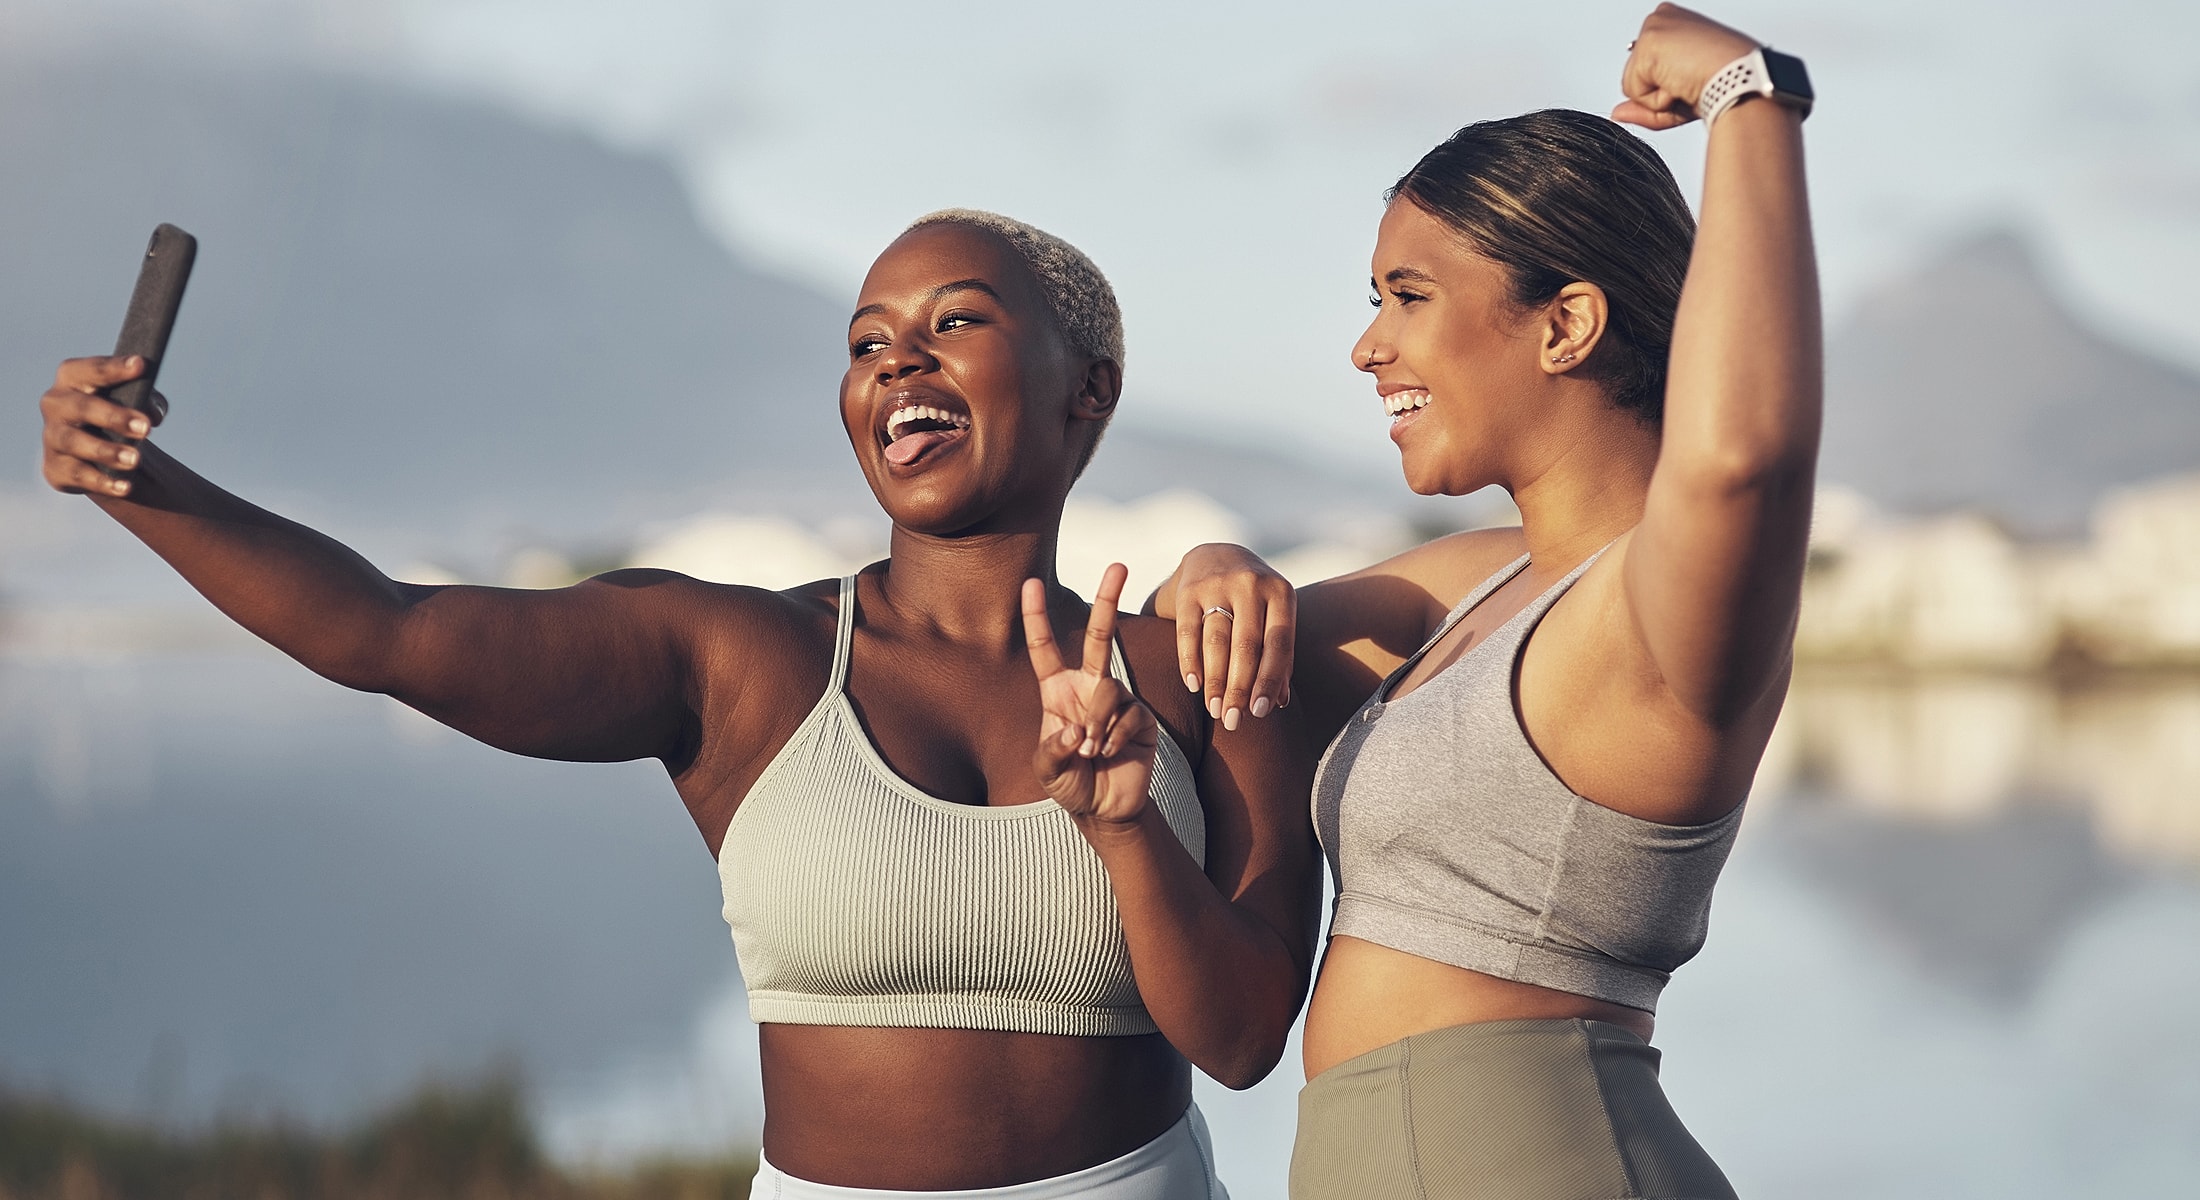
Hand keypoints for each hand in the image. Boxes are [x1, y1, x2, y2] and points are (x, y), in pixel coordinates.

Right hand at [40, 355, 165, 497]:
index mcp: (73, 378)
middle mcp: (56, 404)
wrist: (98, 451)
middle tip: (145, 428)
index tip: (141, 366)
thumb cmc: (117, 412)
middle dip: (114, 416)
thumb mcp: (133, 401)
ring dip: (106, 451)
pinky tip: (125, 486)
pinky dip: (103, 482)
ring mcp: (52, 437)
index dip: (115, 368)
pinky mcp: (55, 468)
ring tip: (135, 459)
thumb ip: (148, 401)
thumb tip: (153, 413)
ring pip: (75, 442)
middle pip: (82, 407)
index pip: (92, 370)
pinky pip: (78, 475)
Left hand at [1023, 564, 1160, 824]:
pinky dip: (1115, 737)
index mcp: (1058, 691)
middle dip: (1108, 600)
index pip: (1045, 648)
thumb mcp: (1047, 770)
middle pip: (1100, 636)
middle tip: (1119, 564)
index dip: (1037, 617)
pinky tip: (1110, 754)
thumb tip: (1077, 728)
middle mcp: (1090, 687)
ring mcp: (1119, 700)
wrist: (1105, 808)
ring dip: (1097, 724)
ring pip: (1109, 690)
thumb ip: (1052, 750)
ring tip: (1091, 752)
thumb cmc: (1070, 784)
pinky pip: (1129, 715)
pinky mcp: (1142, 718)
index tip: (1030, 583)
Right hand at [1169, 543, 1294, 730]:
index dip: (1269, 680)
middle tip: (1232, 721)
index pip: (1277, 644)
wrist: (1214, 556)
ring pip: (1217, 641)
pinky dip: (1190, 661)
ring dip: (1215, 681)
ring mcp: (1218, 583)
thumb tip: (1279, 703)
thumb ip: (1278, 657)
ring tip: (1214, 710)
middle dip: (1239, 688)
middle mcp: (1251, 584)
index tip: (1259, 713)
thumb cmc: (1252, 602)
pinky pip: (1188, 632)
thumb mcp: (1273, 618)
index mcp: (1281, 592)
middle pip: (1246, 646)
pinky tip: (1194, 686)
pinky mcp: (1189, 589)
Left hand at [1613, 3, 1762, 129]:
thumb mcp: (1680, 94)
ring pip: (1633, 86)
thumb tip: (1617, 113)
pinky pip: (1636, 93)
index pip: (1647, 67)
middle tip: (1691, 83)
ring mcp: (1653, 29)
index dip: (1667, 85)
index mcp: (1673, 23)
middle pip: (1636, 75)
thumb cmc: (1726, 81)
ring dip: (1659, 97)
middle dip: (1659, 92)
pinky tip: (1682, 83)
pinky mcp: (1647, 45)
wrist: (1741, 79)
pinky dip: (1658, 100)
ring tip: (1688, 83)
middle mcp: (1661, 18)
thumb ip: (1644, 104)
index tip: (1693, 78)